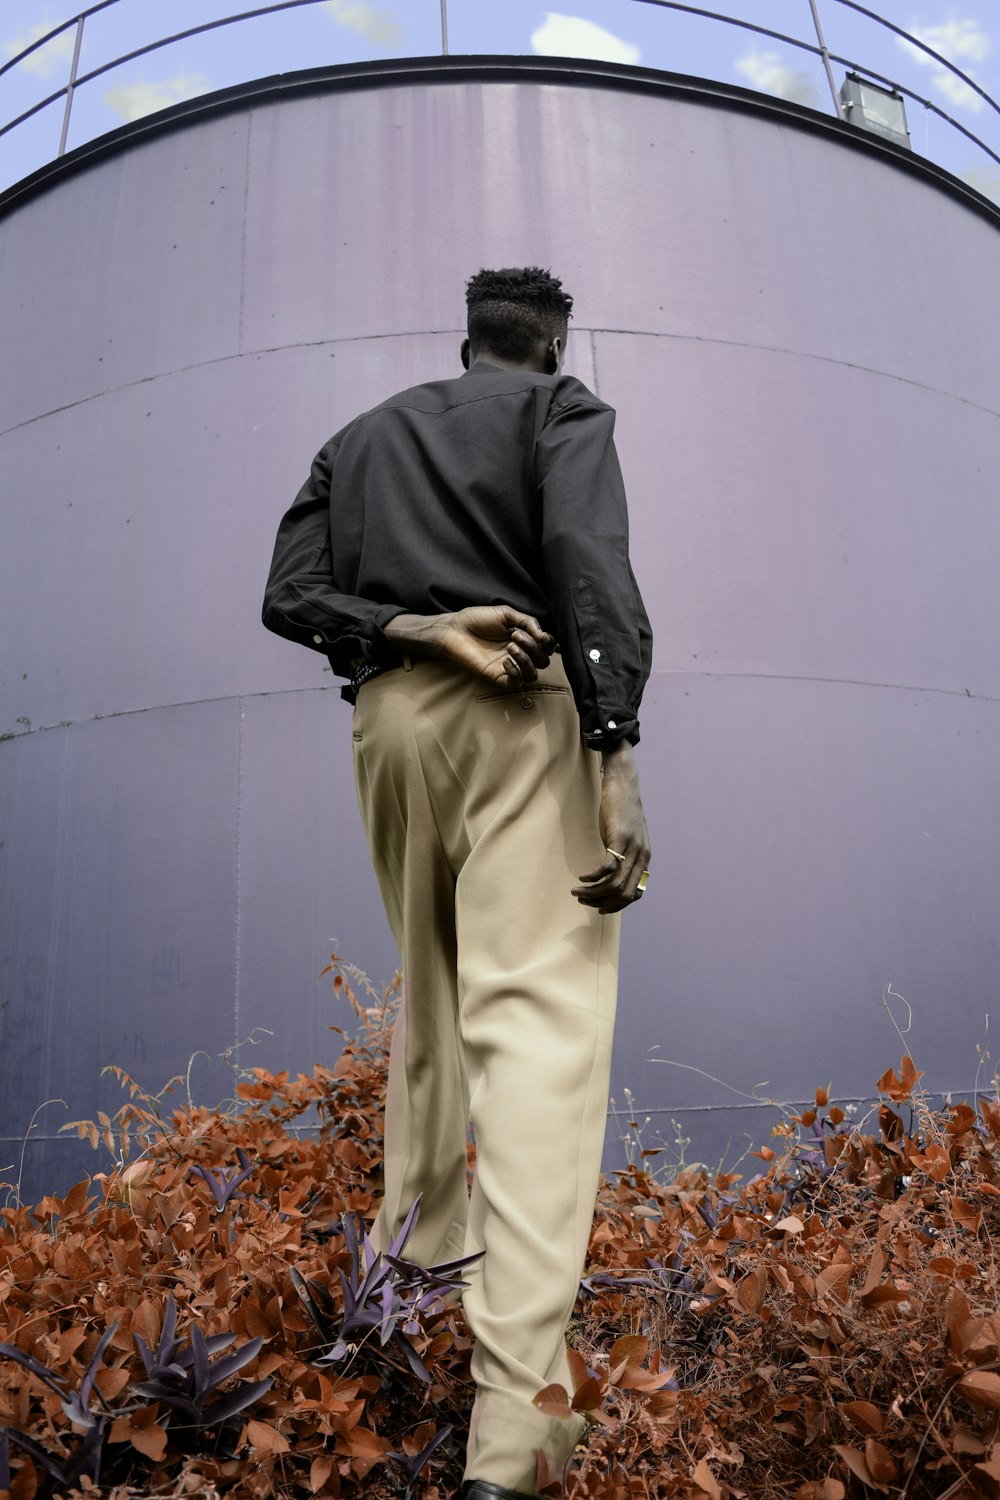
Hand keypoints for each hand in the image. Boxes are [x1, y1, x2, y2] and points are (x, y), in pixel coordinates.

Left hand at [385, 606, 553, 687]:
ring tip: (509, 647)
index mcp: (523, 640)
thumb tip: (544, 637)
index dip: (549, 644)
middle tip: (514, 636)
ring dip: (526, 660)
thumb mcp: (506, 614)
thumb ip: (527, 621)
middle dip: (533, 648)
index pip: (546, 648)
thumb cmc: (477, 620)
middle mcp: (518, 655)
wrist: (454, 629)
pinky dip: (515, 672)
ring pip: (532, 675)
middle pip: (542, 661)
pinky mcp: (495, 677)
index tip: (541, 636)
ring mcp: (508, 667)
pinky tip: (504, 660)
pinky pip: (515, 684)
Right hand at [572, 742, 649, 913]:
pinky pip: (606, 867)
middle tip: (584, 901)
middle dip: (602, 902)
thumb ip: (623, 856)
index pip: (635, 894)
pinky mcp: (619, 837)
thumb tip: (610, 874)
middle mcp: (642, 856)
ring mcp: (632, 847)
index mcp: (645, 859)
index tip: (599, 908)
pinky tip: (582, 877)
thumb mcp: (626, 838)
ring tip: (577, 892)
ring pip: (614, 883)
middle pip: (624, 893)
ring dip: (593, 892)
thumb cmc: (621, 811)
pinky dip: (593, 877)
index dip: (616, 905)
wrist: (624, 783)